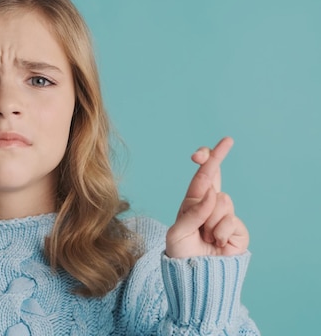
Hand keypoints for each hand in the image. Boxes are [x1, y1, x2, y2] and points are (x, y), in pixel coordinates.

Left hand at [166, 137, 248, 257]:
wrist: (196, 275)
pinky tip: (216, 243)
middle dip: (218, 156)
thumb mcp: (178, 233)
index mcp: (192, 202)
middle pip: (216, 177)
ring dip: (210, 220)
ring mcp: (225, 216)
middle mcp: (209, 205)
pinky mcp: (238, 229)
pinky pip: (230, 220)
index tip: (205, 150)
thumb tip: (212, 194)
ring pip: (222, 201)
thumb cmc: (181, 253)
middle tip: (227, 140)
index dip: (206, 160)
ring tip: (205, 236)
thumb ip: (193, 214)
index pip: (200, 177)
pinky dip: (220, 232)